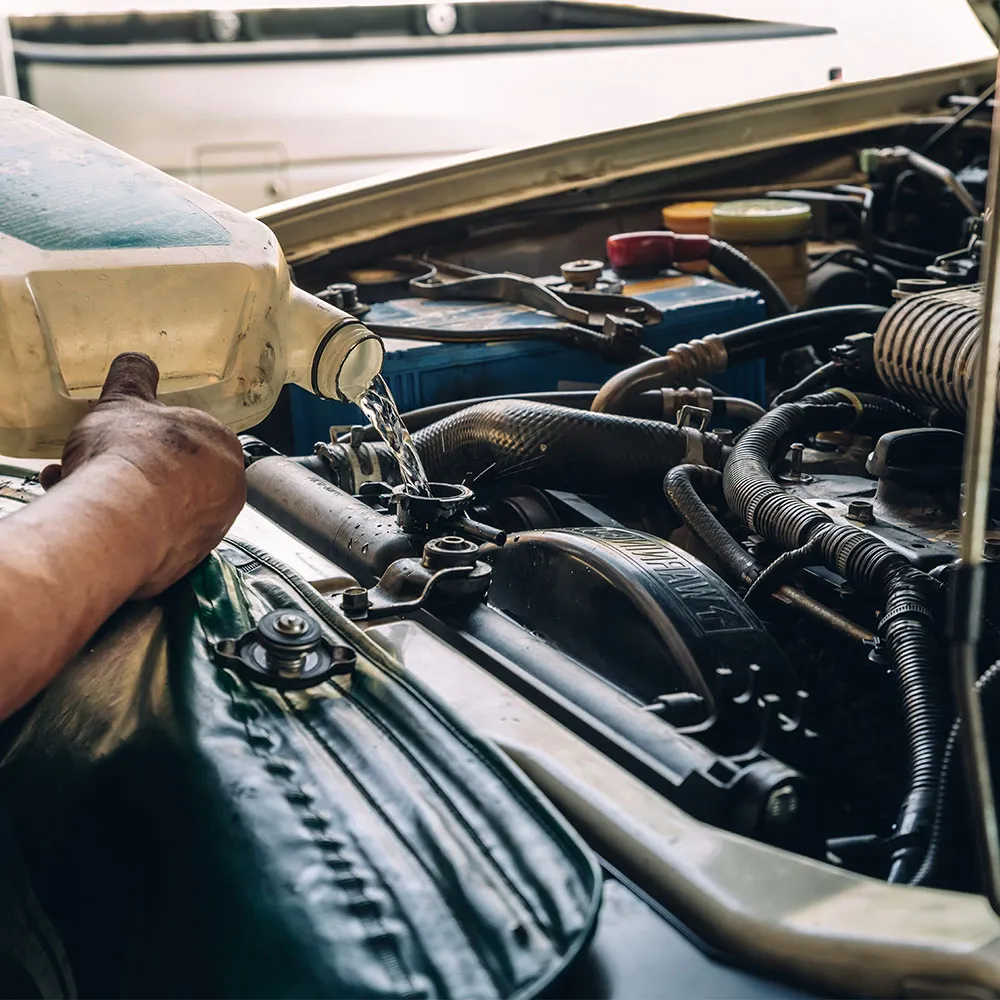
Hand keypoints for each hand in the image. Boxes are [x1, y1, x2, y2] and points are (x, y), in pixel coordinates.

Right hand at [40, 353, 245, 597]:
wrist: (120, 521)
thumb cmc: (128, 454)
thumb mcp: (124, 401)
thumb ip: (134, 378)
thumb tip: (137, 361)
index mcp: (223, 443)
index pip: (187, 438)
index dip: (145, 438)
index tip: (118, 441)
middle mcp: (229, 487)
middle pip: (172, 475)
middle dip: (130, 468)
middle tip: (94, 466)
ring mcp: (212, 527)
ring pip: (162, 506)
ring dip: (125, 496)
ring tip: (81, 489)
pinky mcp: (190, 561)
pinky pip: (156, 538)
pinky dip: (128, 528)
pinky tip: (95, 520)